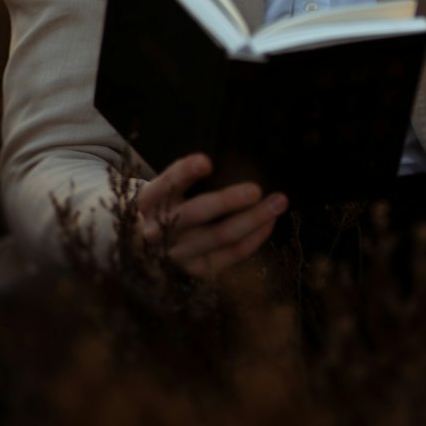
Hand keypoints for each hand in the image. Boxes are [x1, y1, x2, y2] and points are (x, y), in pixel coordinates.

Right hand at [136, 153, 287, 278]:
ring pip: (220, 236)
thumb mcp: (166, 188)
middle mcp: (160, 230)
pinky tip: (269, 222)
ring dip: (254, 219)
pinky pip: (231, 254)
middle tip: (257, 189)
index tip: (207, 161)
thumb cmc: (167, 205)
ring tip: (279, 201)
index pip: (167, 184)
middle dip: (229, 200)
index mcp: (149, 201)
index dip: (185, 172)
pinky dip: (254, 238)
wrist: (147, 247)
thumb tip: (230, 156)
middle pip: (197, 214)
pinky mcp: (197, 270)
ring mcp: (179, 254)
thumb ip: (186, 176)